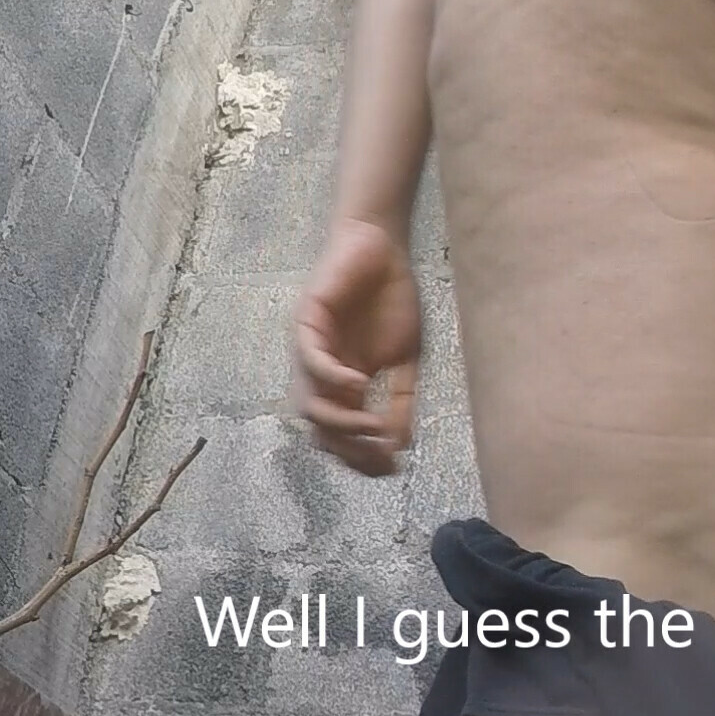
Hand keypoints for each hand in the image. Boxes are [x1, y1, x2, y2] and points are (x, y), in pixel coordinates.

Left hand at [292, 218, 422, 475]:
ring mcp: (311, 352)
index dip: (363, 457)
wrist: (382, 247)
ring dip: (339, 422)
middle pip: (321, 431)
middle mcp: (321, 375)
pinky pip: (311, 361)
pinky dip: (332, 378)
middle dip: (350, 450)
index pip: (343, 436)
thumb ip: (402, 398)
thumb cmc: (393, 297)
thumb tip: (401, 444)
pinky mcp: (307, 323)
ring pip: (309, 404)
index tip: (393, 468)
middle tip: (381, 456)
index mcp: (343, 385)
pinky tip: (359, 384)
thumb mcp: (407, 357)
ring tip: (370, 426)